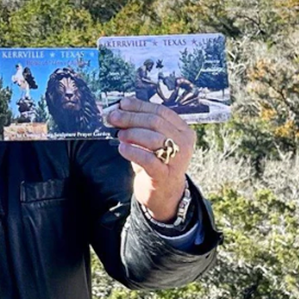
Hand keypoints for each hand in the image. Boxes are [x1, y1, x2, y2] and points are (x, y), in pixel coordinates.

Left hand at [107, 97, 194, 221]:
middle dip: (131, 118)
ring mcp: (177, 160)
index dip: (140, 106)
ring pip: (153, 139)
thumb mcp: (154, 141)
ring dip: (132, 133)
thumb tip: (120, 110)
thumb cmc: (156, 162)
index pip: (161, 111)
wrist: (164, 193)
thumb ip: (143, 126)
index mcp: (183, 130)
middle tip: (114, 118)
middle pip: (156, 123)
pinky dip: (132, 151)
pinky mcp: (165, 175)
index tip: (123, 104)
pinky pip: (148, 159)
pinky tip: (122, 149)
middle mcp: (184, 144)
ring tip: (119, 135)